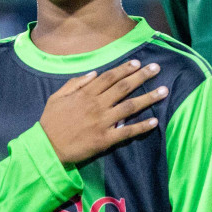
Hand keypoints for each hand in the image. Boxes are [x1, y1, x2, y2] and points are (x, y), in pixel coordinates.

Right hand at [40, 60, 165, 164]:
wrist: (46, 148)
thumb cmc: (51, 122)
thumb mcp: (57, 97)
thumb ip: (75, 83)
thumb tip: (94, 73)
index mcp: (85, 95)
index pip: (109, 78)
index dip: (124, 69)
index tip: (138, 63)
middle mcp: (96, 105)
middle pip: (123, 88)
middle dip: (142, 76)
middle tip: (157, 68)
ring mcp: (102, 122)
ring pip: (130, 107)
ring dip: (149, 98)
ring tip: (165, 91)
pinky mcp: (105, 139)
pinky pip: (127, 131)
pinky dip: (142, 126)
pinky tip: (155, 121)